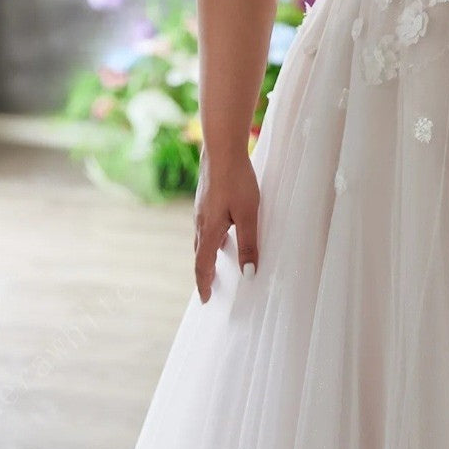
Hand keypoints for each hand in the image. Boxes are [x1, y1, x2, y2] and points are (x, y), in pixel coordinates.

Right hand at [194, 149, 259, 302]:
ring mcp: (201, 209)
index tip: (206, 300)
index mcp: (209, 230)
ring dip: (208, 254)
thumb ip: (248, 243)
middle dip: (205, 272)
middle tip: (210, 286)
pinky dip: (211, 237)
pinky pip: (206, 225)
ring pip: (202, 238)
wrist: (222, 148)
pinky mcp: (205, 198)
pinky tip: (223, 230)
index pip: (203, 265)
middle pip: (200, 254)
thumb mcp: (248, 214)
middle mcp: (200, 222)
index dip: (205, 284)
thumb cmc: (237, 180)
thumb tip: (248, 274)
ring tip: (218, 263)